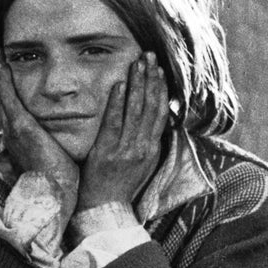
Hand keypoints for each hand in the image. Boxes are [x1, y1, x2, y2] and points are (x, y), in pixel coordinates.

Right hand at [0, 57, 78, 224]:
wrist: (55, 192)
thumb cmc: (59, 176)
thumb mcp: (52, 154)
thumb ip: (51, 141)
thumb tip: (59, 133)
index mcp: (19, 137)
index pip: (10, 106)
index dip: (7, 88)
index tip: (9, 72)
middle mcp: (11, 130)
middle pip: (1, 97)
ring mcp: (13, 128)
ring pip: (1, 93)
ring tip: (0, 55)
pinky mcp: (20, 126)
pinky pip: (7, 96)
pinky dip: (3, 78)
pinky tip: (5, 63)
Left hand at [78, 53, 167, 211]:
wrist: (105, 212)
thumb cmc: (119, 189)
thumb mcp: (140, 166)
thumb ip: (145, 144)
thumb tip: (151, 124)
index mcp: (152, 149)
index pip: (161, 112)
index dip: (161, 89)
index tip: (160, 70)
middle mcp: (143, 147)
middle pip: (152, 106)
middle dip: (152, 78)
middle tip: (150, 55)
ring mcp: (127, 150)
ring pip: (137, 110)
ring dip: (138, 84)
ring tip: (138, 62)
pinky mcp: (108, 153)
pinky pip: (114, 122)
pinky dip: (118, 102)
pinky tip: (120, 84)